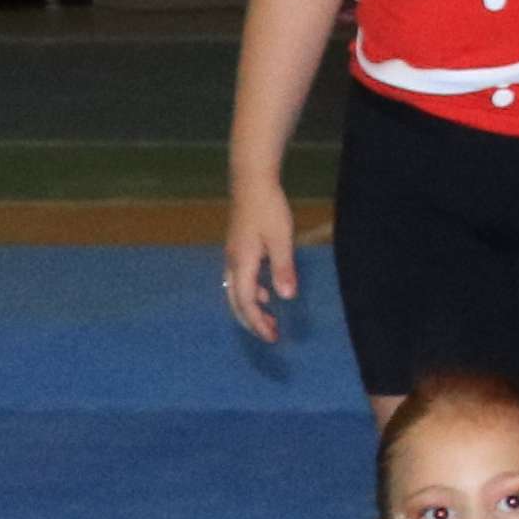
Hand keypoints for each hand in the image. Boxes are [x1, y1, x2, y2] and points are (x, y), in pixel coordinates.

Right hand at [219, 185, 299, 345]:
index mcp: (242, 263)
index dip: (258, 322)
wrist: (251, 182)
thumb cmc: (268, 208)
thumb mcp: (281, 239)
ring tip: (270, 318)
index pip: (245, 302)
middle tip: (270, 335)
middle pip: (236, 301)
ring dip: (252, 307)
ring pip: (236, 290)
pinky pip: (240, 279)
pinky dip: (251, 291)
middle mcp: (232, 263)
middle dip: (252, 320)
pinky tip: (265, 292)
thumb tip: (286, 297)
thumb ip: (283, 268)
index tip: (273, 336)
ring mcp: (233, 255)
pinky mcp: (238, 248)